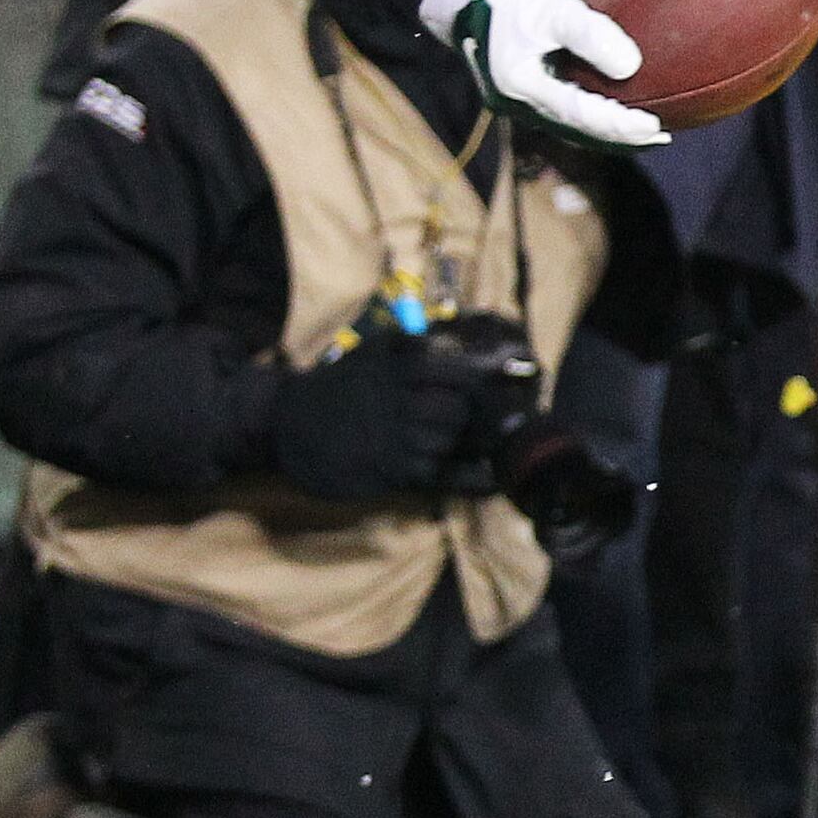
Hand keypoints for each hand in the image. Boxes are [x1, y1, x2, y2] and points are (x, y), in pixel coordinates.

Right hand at [271, 324, 518, 500]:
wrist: (290, 425)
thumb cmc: (344, 384)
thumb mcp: (378, 350)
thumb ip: (421, 343)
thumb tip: (475, 338)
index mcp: (403, 363)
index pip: (467, 365)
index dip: (501, 365)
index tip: (527, 364)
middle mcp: (405, 398)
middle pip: (469, 405)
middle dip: (491, 408)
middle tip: (511, 410)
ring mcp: (400, 437)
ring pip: (458, 438)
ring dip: (475, 439)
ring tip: (487, 439)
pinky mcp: (394, 472)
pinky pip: (447, 477)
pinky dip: (473, 478)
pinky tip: (490, 477)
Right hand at [417, 0, 665, 147]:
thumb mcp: (553, 7)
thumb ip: (589, 33)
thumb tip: (632, 66)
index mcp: (520, 84)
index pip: (578, 114)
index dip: (617, 124)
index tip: (654, 126)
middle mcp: (518, 100)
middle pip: (576, 128)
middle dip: (617, 136)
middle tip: (660, 136)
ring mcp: (520, 98)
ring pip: (570, 124)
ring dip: (607, 130)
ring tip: (646, 132)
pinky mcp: (526, 88)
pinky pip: (565, 110)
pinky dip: (592, 114)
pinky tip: (617, 109)